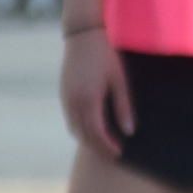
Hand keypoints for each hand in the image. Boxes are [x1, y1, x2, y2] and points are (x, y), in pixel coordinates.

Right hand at [61, 30, 133, 156]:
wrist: (83, 36)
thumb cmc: (106, 55)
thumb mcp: (119, 80)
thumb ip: (124, 106)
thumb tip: (129, 132)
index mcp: (88, 100)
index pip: (96, 133)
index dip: (107, 146)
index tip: (119, 154)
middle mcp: (73, 102)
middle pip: (83, 134)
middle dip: (98, 148)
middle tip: (113, 156)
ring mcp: (66, 98)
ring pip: (74, 128)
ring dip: (88, 140)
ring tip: (104, 146)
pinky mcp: (64, 93)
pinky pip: (71, 118)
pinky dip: (81, 129)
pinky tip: (93, 129)